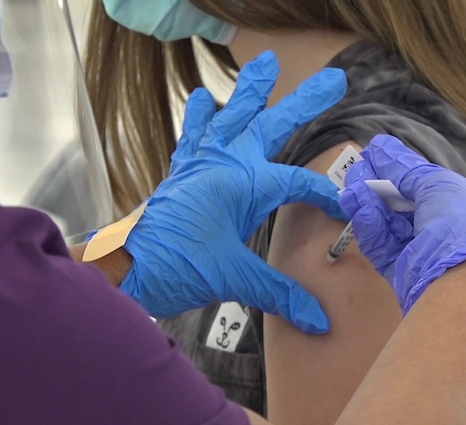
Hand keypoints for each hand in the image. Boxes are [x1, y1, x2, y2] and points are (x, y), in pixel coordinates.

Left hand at [119, 51, 347, 333]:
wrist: (123, 268)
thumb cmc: (173, 265)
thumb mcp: (233, 277)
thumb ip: (278, 293)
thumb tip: (318, 319)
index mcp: (242, 183)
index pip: (297, 182)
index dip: (324, 195)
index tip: (342, 209)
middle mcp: (223, 164)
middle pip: (273, 126)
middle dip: (304, 102)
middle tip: (334, 81)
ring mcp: (201, 164)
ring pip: (232, 117)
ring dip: (250, 93)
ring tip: (263, 65)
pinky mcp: (184, 174)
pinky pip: (195, 136)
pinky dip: (201, 119)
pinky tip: (202, 99)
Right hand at [340, 135, 465, 313]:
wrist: (462, 279)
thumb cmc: (462, 224)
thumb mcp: (437, 185)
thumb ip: (406, 169)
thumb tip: (380, 148)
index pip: (431, 186)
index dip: (403, 170)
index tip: (377, 154)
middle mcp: (451, 232)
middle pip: (407, 205)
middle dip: (381, 186)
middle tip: (358, 167)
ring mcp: (427, 255)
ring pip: (391, 225)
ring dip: (370, 202)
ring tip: (351, 183)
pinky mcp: (405, 274)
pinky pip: (384, 245)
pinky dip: (369, 224)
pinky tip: (355, 201)